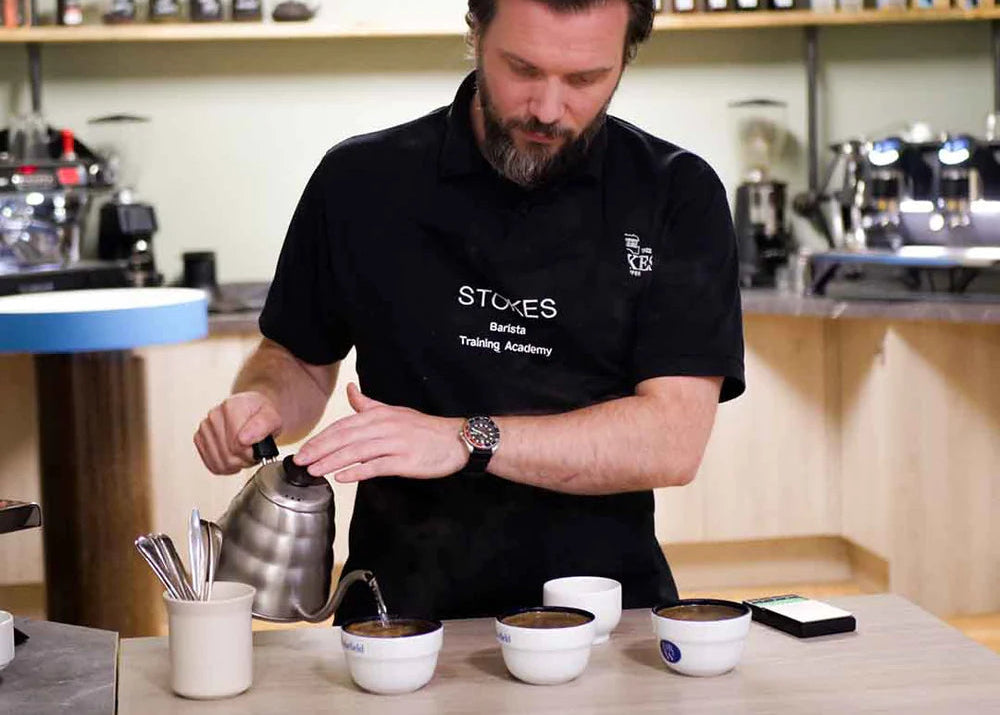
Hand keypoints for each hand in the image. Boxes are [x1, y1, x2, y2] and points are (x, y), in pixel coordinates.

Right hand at [194, 391, 282, 474]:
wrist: (253, 410)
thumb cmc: (262, 414)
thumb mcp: (273, 417)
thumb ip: (263, 426)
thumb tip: (244, 440)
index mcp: (232, 407)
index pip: (238, 444)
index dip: (252, 453)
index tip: (258, 448)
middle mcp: (214, 415)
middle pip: (228, 455)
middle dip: (245, 459)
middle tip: (253, 452)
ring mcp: (205, 427)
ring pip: (220, 462)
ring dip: (235, 464)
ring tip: (244, 453)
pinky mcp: (199, 439)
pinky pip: (212, 464)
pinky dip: (225, 466)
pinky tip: (233, 456)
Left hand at [293, 383, 466, 482]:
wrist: (455, 440)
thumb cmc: (424, 429)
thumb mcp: (394, 411)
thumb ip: (368, 404)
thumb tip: (350, 390)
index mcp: (379, 415)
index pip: (343, 426)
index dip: (321, 438)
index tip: (304, 450)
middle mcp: (384, 427)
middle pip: (345, 437)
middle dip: (320, 449)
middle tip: (301, 461)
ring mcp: (395, 444)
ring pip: (357, 451)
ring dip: (333, 461)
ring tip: (315, 471)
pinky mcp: (405, 461)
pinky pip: (377, 466)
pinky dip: (358, 471)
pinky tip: (342, 477)